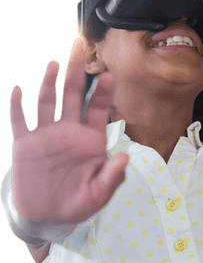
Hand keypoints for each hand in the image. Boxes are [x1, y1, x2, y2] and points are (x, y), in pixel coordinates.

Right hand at [9, 35, 128, 223]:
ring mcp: (45, 136)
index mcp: (89, 141)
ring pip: (47, 102)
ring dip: (49, 83)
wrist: (45, 216)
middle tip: (81, 46)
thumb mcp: (97, 196)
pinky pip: (19, 121)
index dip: (102, 93)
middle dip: (76, 71)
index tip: (108, 76)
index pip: (97, 110)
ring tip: (54, 64)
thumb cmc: (75, 204)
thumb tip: (125, 157)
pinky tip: (17, 90)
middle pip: (72, 95)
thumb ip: (111, 177)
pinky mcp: (25, 145)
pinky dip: (17, 106)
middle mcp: (67, 132)